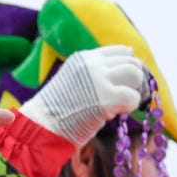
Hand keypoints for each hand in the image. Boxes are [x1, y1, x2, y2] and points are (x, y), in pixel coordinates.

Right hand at [19, 45, 145, 146]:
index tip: (125, 81)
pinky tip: (117, 113)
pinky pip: (133, 97)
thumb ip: (98, 70)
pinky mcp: (106, 99)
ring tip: (122, 104)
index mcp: (83, 58)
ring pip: (134, 73)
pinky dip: (130, 106)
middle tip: (127, 95)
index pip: (120, 51)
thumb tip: (130, 55)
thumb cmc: (58, 107)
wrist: (41, 125)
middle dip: (134, 79)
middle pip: (131, 61)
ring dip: (134, 90)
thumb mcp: (75, 79)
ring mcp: (98, 80)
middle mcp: (92, 64)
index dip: (128, 65)